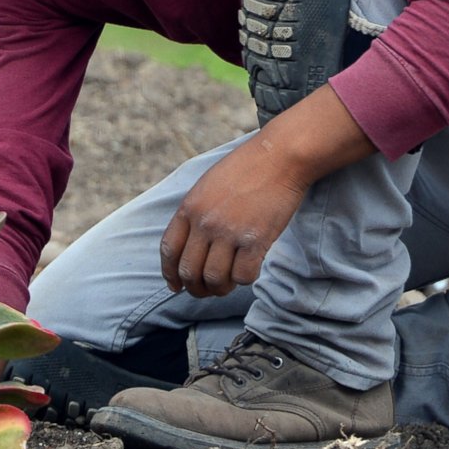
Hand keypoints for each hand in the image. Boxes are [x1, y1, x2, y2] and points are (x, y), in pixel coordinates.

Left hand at [160, 138, 309, 296]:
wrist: (279, 157)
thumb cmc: (246, 168)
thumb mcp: (208, 185)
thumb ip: (196, 213)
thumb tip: (190, 245)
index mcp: (189, 207)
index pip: (169, 250)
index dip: (170, 273)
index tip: (175, 285)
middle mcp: (205, 222)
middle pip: (189, 271)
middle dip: (196, 288)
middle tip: (206, 290)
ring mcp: (229, 232)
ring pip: (215, 279)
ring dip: (221, 288)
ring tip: (228, 284)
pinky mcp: (255, 240)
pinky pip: (243, 276)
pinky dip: (244, 280)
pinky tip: (249, 269)